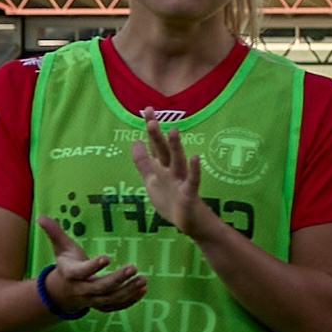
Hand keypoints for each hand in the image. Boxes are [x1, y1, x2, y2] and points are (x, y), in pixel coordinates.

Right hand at [32, 215, 147, 315]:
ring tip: (143, 280)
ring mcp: (92, 300)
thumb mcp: (60, 248)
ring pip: (110, 299)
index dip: (93, 266)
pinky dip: (129, 300)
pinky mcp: (102, 306)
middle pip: (100, 288)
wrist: (63, 291)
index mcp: (71, 274)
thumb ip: (54, 233)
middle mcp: (81, 289)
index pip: (81, 272)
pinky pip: (116, 306)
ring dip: (128, 291)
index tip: (107, 257)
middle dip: (117, 279)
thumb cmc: (67, 264)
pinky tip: (142, 290)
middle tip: (133, 268)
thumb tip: (41, 217)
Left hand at [131, 123, 211, 241]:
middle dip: (156, 133)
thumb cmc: (170, 200)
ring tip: (172, 130)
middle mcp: (171, 170)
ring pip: (177, 161)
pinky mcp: (189, 193)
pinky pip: (192, 180)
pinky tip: (196, 158)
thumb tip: (134, 141)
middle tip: (151, 115)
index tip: (147, 109)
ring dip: (175, 147)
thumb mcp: (150, 180)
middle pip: (162, 149)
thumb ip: (143, 162)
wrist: (188, 222)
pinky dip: (194, 170)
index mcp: (161, 167)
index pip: (154, 144)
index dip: (150, 128)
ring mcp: (181, 180)